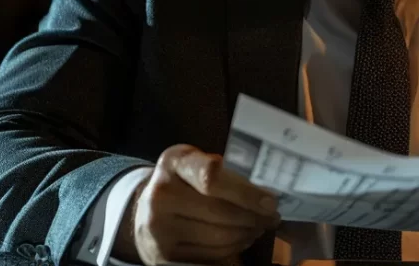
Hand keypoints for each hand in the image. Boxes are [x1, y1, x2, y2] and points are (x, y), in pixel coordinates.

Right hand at [114, 144, 279, 264]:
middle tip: (272, 217)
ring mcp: (159, 227)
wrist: (146, 210)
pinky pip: (211, 256)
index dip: (246, 193)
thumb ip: (225, 174)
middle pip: (221, 212)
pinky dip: (233, 249)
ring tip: (258, 227)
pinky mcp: (163, 255)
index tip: (270, 202)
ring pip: (219, 237)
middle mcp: (161, 194)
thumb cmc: (182, 182)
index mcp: (174, 163)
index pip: (212, 178)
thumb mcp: (196, 163)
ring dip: (247, 234)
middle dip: (254, 217)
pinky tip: (242, 239)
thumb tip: (266, 197)